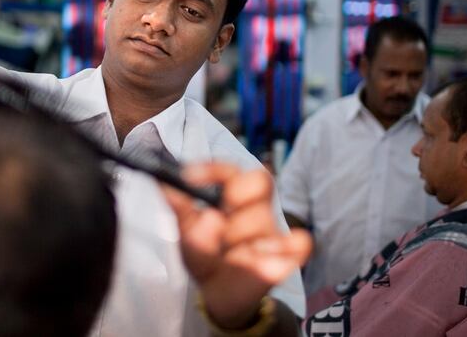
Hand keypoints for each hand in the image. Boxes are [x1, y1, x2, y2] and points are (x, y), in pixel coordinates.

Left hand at [162, 163, 311, 328]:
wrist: (219, 296)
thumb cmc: (205, 255)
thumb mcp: (186, 233)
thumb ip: (178, 210)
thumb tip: (166, 186)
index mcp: (231, 195)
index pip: (230, 171)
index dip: (212, 169)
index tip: (189, 177)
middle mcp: (255, 208)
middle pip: (260, 180)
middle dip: (239, 192)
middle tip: (219, 213)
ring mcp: (271, 232)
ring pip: (263, 218)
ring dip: (236, 237)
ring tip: (224, 254)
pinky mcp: (286, 258)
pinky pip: (300, 244)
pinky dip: (286, 248)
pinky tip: (262, 259)